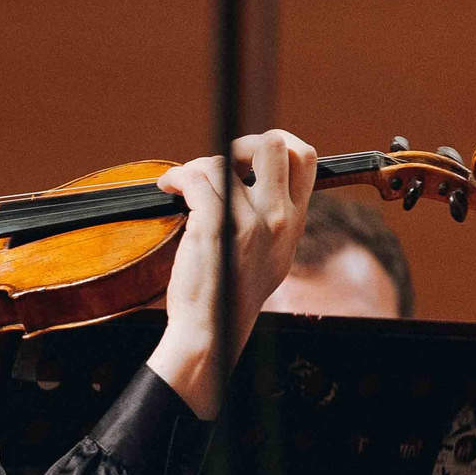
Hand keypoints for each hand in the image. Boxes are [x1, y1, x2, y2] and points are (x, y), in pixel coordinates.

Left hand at [146, 129, 319, 416]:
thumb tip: (254, 181)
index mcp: (294, 223)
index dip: (276, 142)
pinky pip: (196, 179)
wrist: (211, 332)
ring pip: (223, 162)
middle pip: (274, 144)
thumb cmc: (231, 294)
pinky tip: (168, 187)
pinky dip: (177, 176)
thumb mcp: (270, 255)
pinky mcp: (215, 229)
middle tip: (219, 162)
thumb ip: (273, 219)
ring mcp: (249, 224)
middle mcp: (279, 220)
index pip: (306, 158)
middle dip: (240, 142)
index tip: (247, 155)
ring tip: (182, 183)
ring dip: (196, 166)